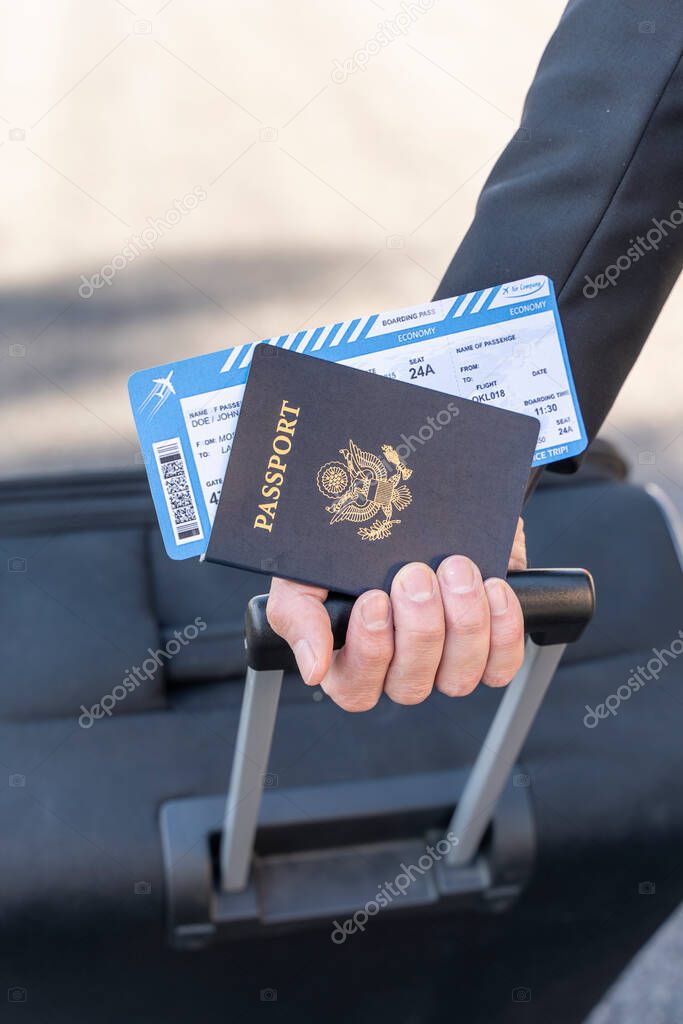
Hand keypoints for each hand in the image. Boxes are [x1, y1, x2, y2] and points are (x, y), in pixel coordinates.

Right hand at [266, 518, 526, 711]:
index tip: (374, 598)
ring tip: (456, 571)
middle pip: (411, 685)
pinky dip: (502, 628)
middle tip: (415, 574)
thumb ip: (298, 617)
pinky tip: (492, 588)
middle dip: (418, 628)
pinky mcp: (489, 646)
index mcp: (352, 660)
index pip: (357, 689)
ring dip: (462, 623)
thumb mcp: (304, 571)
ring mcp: (447, 661)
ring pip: (459, 677)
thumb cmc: (344, 543)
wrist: (400, 496)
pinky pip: (501, 663)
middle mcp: (401, 668)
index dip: (370, 651)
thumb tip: (315, 669)